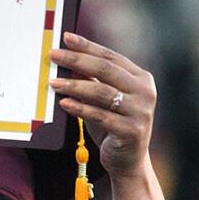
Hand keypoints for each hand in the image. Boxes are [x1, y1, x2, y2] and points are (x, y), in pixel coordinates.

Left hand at [48, 32, 157, 178]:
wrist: (129, 162)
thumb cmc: (113, 126)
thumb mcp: (103, 100)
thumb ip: (92, 80)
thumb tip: (69, 57)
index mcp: (141, 79)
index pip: (111, 57)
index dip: (88, 46)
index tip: (66, 37)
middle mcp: (145, 92)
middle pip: (106, 70)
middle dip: (77, 60)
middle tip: (53, 55)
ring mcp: (141, 112)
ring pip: (102, 92)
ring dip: (74, 85)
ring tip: (53, 82)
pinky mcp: (131, 131)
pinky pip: (101, 116)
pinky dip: (80, 108)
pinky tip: (64, 103)